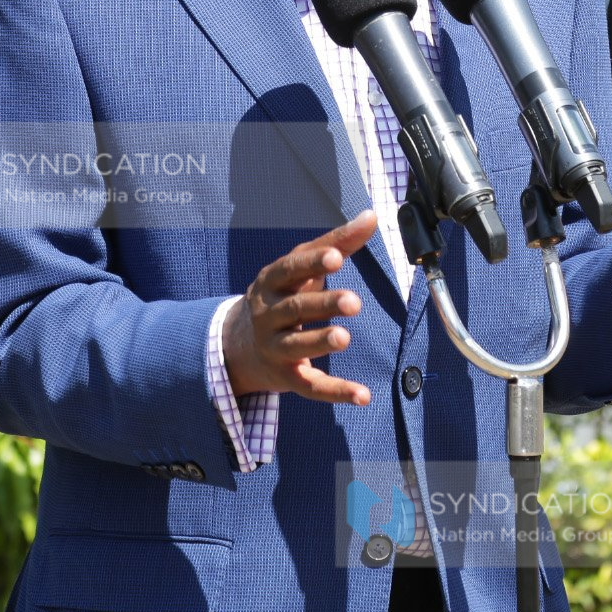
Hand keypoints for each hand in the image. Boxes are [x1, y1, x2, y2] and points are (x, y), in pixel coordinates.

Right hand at [222, 210, 376, 404]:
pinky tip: (363, 395)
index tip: (336, 256)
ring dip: (320, 342)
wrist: (239, 345)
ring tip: (345, 337)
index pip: (290, 269)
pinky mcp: (287, 377)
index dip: (312, 263)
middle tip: (353, 302)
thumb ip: (338, 243)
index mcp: (272, 282)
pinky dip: (336, 392)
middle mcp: (269, 315)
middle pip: (295, 308)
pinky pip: (311, 387)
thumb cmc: (284, 294)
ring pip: (297, 346)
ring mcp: (275, 348)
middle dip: (323, 304)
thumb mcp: (302, 267)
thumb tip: (372, 216)